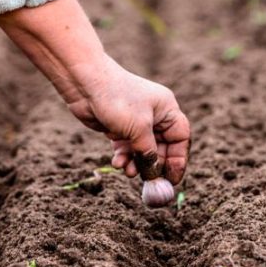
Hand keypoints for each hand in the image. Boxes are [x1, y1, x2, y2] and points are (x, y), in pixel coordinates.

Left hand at [67, 58, 189, 184]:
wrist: (85, 84)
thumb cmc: (117, 100)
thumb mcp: (138, 129)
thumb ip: (148, 153)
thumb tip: (154, 174)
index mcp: (166, 109)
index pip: (180, 138)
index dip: (178, 159)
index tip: (172, 179)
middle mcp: (154, 115)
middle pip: (162, 147)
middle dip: (154, 165)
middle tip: (148, 182)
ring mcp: (135, 122)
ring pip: (142, 150)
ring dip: (136, 164)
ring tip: (128, 172)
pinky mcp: (118, 127)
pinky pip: (126, 148)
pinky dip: (123, 157)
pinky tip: (117, 163)